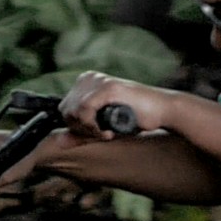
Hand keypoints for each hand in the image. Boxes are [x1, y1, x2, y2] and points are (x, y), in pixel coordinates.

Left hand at [56, 71, 174, 140]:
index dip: (76, 127)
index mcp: (86, 82)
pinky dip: (94, 127)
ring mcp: (98, 81)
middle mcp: (90, 78)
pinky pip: (85, 110)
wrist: (163, 111)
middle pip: (65, 110)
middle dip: (80, 129)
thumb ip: (82, 134)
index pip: (64, 108)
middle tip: (102, 135)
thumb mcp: (103, 128)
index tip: (95, 134)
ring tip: (107, 133)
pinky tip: (109, 133)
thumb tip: (58, 143)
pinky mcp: (107, 87)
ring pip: (73, 111)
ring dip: (88, 130)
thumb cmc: (136, 118)